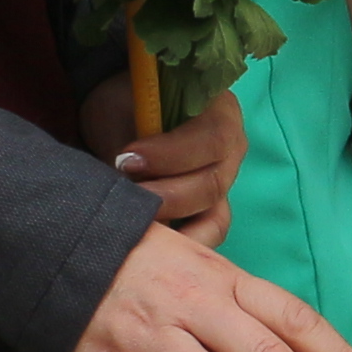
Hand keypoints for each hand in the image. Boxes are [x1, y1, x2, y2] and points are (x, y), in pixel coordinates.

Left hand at [85, 66, 246, 239]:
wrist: (119, 116)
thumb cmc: (125, 106)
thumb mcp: (120, 110)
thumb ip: (129, 141)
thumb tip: (123, 181)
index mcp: (221, 114)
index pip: (212, 139)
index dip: (171, 155)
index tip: (126, 160)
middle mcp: (232, 153)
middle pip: (213, 185)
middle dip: (167, 197)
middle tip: (126, 199)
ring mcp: (222, 187)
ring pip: (214, 219)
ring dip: (174, 228)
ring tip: (136, 226)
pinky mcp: (208, 214)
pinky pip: (203, 237)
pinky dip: (178, 245)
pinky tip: (148, 246)